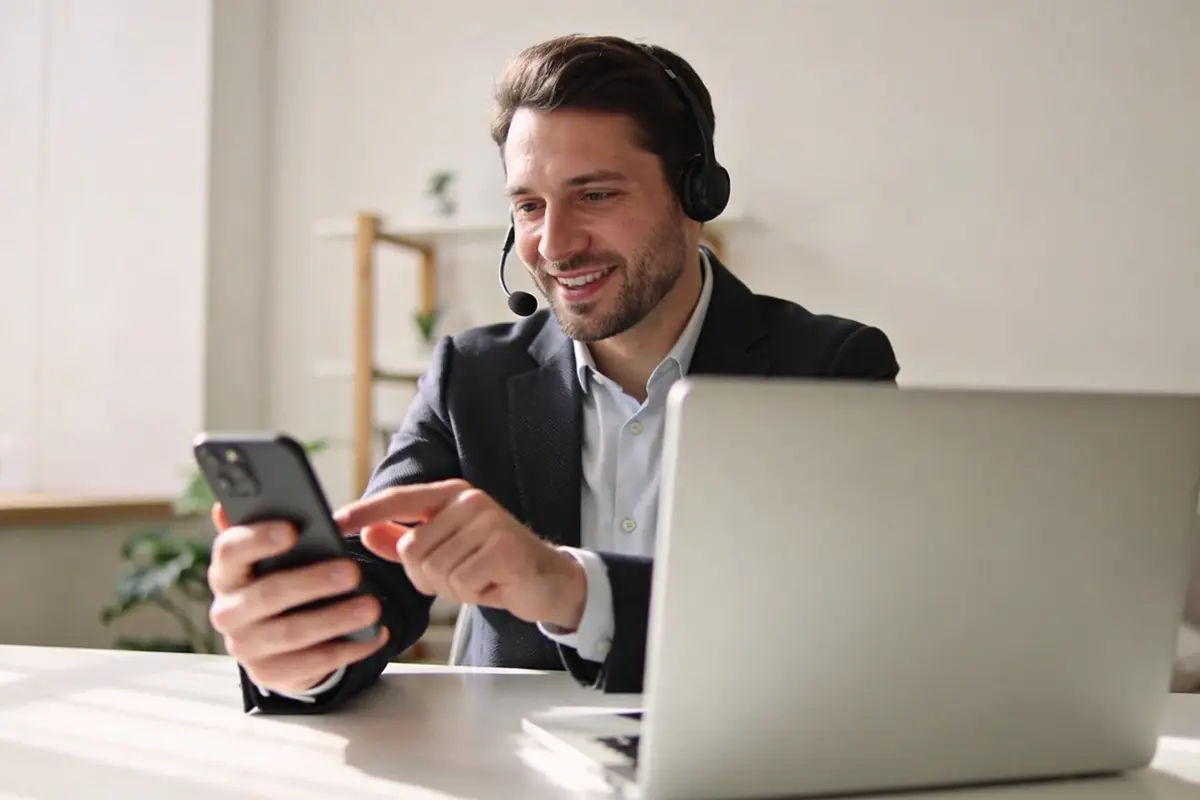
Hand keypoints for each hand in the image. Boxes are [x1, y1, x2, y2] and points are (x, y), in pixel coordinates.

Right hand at [206, 504, 388, 694]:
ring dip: (336, 619)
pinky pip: (310, 664)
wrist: (277, 639)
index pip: (230, 551)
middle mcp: (227, 611)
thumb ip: (262, 527)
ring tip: (373, 606)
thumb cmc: (280, 578)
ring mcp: (245, 646)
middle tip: (354, 570)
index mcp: (226, 572)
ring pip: (291, 632)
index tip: (293, 530)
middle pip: (267, 594)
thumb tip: (226, 504)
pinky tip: (374, 635)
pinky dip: (346, 650)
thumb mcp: (272, 554)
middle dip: (313, 581)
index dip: (258, 539)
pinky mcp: (269, 674)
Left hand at [334, 479, 586, 630]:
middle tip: (462, 575)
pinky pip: (460, 583)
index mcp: (452, 495)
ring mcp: (489, 522)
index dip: (365, 511)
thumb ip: (406, 541)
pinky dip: (472, 595)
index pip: (399, 499)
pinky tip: (492, 585)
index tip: (335, 522)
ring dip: (453, 588)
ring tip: (480, 578)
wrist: (548, 581)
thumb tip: (367, 533)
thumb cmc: (494, 564)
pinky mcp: (504, 547)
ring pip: (435, 569)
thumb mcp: (447, 550)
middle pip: (413, 549)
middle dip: (429, 576)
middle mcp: (470, 501)